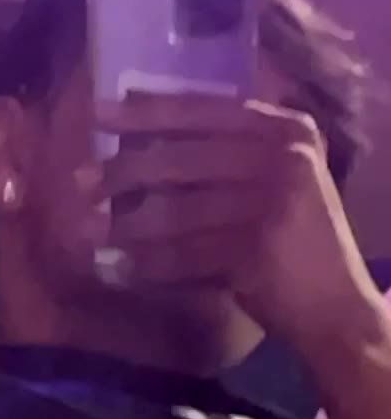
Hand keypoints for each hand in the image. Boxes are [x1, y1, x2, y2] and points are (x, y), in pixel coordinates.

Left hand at [85, 93, 374, 343]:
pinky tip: (119, 267)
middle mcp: (285, 156)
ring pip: (178, 210)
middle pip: (184, 158)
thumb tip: (137, 127)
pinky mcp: (258, 248)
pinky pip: (186, 253)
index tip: (99, 112)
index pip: (205, 109)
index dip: (148, 110)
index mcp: (286, 128)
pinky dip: (148, 263)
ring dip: (126, 223)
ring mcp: (274, 201)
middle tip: (79, 181)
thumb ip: (224, 150)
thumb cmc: (294, 239)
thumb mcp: (274, 178)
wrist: (339, 308)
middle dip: (124, 170)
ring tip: (88, 229)